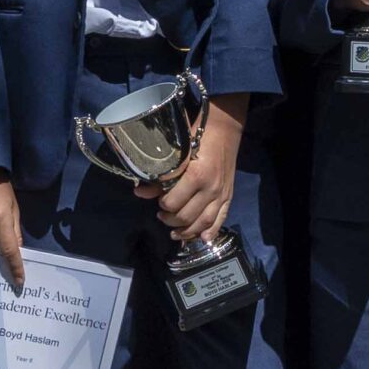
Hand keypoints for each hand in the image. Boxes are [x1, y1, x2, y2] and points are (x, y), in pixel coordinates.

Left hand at [151, 92, 243, 245]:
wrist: (225, 129)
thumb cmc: (197, 136)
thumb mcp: (177, 153)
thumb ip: (161, 176)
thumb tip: (140, 192)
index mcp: (195, 176)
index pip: (173, 202)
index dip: (162, 205)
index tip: (158, 201)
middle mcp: (210, 188)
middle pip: (187, 216)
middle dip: (171, 220)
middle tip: (162, 215)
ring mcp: (221, 194)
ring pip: (203, 222)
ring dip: (187, 232)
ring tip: (175, 232)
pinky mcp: (229, 195)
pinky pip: (220, 219)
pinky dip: (211, 231)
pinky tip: (203, 239)